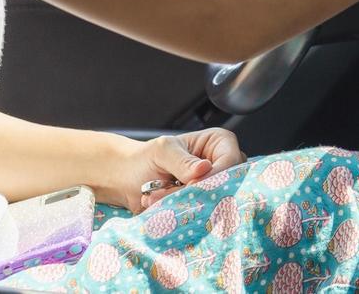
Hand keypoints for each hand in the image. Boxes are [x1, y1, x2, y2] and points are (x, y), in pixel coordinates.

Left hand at [100, 128, 245, 210]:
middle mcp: (222, 165)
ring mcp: (215, 188)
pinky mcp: (204, 207)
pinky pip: (203, 216)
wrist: (128, 180)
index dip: (213, 176)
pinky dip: (181, 215)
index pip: (230, 161)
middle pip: (226, 184)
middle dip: (196, 193)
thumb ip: (182, 161)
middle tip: (167, 193)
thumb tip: (203, 169)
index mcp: (219, 142)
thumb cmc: (146, 158)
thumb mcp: (162, 152)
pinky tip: (160, 205)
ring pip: (214, 203)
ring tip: (154, 197)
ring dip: (184, 205)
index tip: (189, 185)